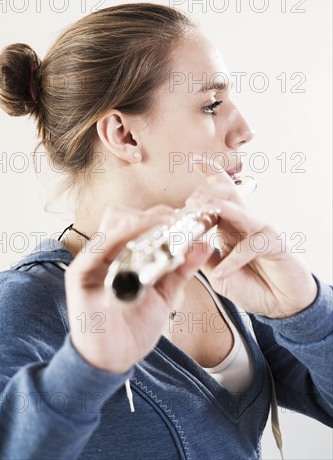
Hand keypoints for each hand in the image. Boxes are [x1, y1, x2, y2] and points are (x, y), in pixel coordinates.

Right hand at [64, 203, 211, 373]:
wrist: (113, 358)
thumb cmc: (135, 326)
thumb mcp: (164, 295)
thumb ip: (181, 270)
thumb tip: (204, 245)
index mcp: (126, 254)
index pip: (142, 222)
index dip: (164, 217)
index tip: (189, 219)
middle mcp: (109, 252)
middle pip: (127, 216)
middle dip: (154, 215)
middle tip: (178, 222)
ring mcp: (93, 261)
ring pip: (112, 224)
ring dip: (139, 221)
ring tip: (163, 227)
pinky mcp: (79, 274)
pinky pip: (94, 248)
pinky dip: (114, 237)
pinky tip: (132, 232)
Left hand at [185, 168, 317, 318]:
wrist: (281, 304)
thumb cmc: (250, 284)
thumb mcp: (218, 272)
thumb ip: (204, 256)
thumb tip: (185, 242)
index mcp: (229, 224)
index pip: (220, 193)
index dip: (209, 174)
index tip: (193, 159)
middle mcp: (244, 222)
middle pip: (227, 193)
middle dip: (207, 191)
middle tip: (190, 199)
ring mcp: (260, 230)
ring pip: (237, 211)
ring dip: (217, 208)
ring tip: (198, 209)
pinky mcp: (273, 243)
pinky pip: (249, 246)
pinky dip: (232, 260)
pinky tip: (221, 272)